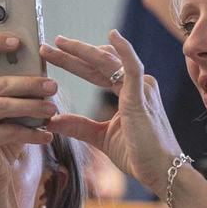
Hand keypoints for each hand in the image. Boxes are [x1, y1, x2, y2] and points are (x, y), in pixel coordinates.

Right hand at [0, 36, 60, 207]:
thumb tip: (45, 74)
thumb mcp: (14, 113)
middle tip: (54, 87)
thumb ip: (20, 92)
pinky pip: (5, 131)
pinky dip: (30, 134)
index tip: (18, 40)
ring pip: (2, 106)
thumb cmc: (6, 142)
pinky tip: (47, 136)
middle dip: (29, 84)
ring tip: (53, 110)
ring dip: (31, 107)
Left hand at [41, 32, 182, 189]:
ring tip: (59, 42)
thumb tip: (51, 120)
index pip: (95, 71)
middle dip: (71, 54)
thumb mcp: (100, 137)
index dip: (73, 62)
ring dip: (82, 51)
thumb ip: (78, 126)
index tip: (51, 55)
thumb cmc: (138, 154)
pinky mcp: (142, 96)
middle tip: (45, 46)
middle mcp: (136, 84)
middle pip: (98, 63)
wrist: (161, 171)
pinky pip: (133, 68)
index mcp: (127, 92)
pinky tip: (113, 36)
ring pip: (107, 62)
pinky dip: (124, 51)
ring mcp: (141, 87)